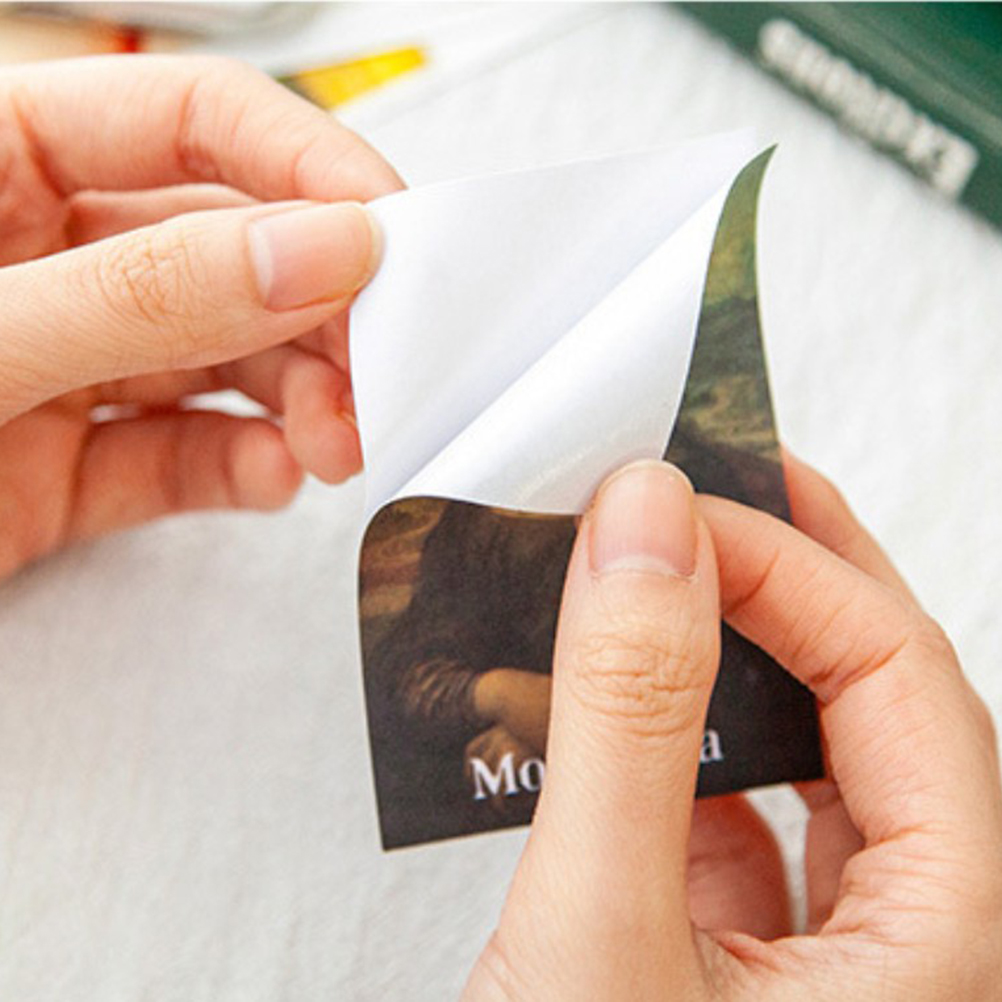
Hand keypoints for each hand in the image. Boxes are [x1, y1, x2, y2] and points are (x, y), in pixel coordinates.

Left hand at [0, 55, 401, 579]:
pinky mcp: (74, 468)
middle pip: (233, 251)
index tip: (392, 229)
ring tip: (338, 443)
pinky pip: (189, 451)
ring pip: (227, 359)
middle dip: (321, 309)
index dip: (305, 165)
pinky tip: (276, 478)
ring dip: (302, 398)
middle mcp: (41, 258)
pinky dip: (247, 466)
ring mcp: (66, 366)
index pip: (190, 121)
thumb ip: (146, 294)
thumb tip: (319, 253)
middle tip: (380, 361)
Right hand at [464, 457, 1001, 999]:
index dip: (788, 568)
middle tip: (714, 484)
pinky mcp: (741, 958)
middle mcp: (908, 942)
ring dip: (733, 654)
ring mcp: (828, 954)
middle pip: (880, 699)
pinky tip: (614, 701)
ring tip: (664, 572)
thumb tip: (646, 528)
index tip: (674, 508)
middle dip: (790, 577)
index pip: (899, 678)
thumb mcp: (602, 930)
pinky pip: (737, 809)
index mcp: (938, 941)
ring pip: (813, 752)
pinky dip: (676, 737)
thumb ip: (628, 723)